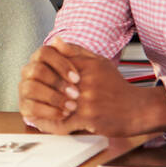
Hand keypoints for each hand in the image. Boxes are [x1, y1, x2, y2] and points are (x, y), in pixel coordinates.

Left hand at [18, 37, 165, 135]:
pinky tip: (42, 123)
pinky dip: (49, 125)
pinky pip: (62, 124)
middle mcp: (86, 83)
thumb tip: (55, 41)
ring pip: (54, 106)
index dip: (43, 73)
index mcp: (88, 67)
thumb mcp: (99, 63)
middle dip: (39, 92)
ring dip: (41, 110)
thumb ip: (76, 52)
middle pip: (52, 86)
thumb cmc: (117, 88)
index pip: (57, 65)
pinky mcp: (88, 118)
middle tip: (28, 96)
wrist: (137, 109)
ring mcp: (86, 101)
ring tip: (31, 110)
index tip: (33, 79)